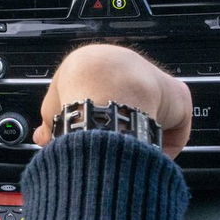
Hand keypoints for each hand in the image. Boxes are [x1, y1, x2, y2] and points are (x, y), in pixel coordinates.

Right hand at [34, 44, 192, 157]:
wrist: (101, 83)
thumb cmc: (74, 90)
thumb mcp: (52, 107)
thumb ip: (50, 123)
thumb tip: (43, 138)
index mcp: (101, 65)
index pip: (103, 95)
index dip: (99, 122)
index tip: (95, 141)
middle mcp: (130, 69)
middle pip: (131, 106)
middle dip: (123, 131)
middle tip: (115, 149)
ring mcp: (155, 81)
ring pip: (152, 115)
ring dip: (142, 135)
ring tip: (130, 153)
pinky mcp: (176, 95)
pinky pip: (173, 127)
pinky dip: (164, 144)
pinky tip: (152, 154)